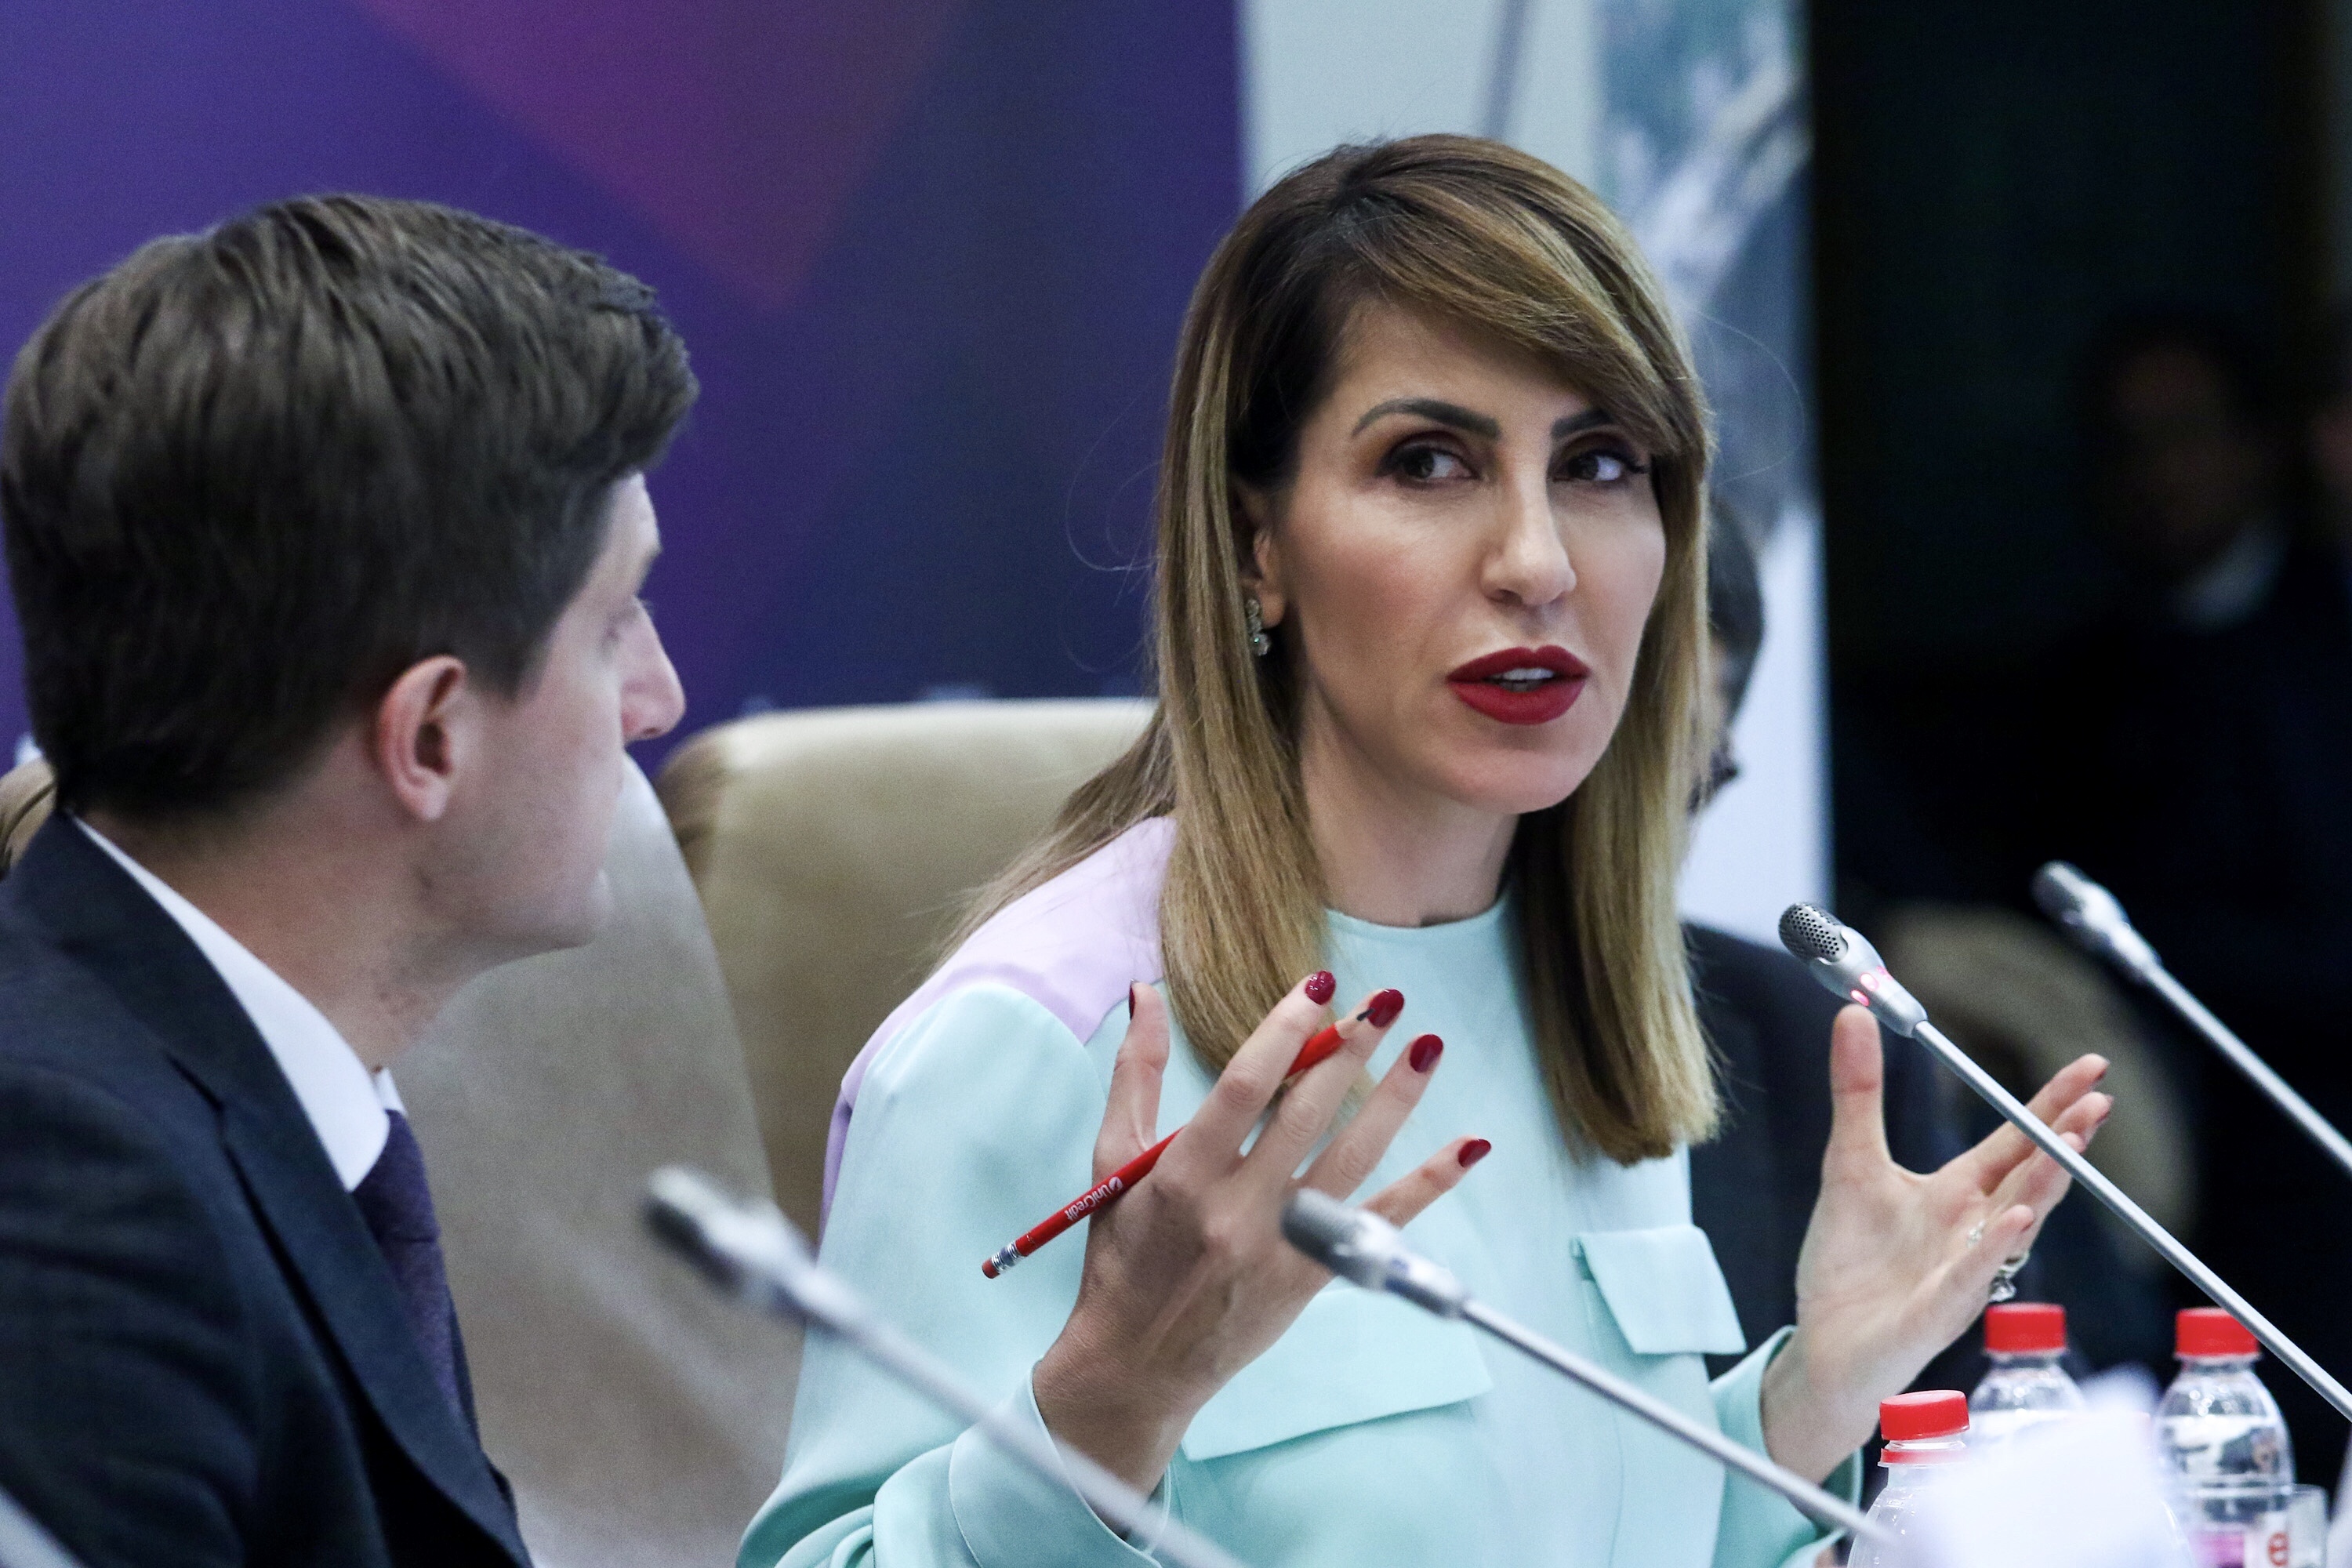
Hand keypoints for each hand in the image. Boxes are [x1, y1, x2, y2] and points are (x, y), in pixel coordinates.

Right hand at [1033, 975, 1483, 1491]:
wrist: (1138, 1362)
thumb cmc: (1122, 1255)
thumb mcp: (1111, 1162)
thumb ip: (1135, 1073)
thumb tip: (1149, 992)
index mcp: (1182, 1175)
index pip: (1244, 1087)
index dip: (1285, 1031)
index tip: (1318, 984)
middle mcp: (1236, 1210)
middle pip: (1306, 1116)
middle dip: (1349, 1050)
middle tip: (1386, 999)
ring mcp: (1281, 1248)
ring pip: (1352, 1160)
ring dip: (1395, 1099)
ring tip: (1428, 1045)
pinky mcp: (1313, 1278)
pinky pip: (1381, 1222)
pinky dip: (1429, 1184)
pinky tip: (1470, 1146)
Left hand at [1760, 1006, 2112, 1481]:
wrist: (1824, 1345)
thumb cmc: (1850, 1261)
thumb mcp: (1849, 1162)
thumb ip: (1858, 1092)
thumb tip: (1853, 1012)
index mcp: (1957, 1194)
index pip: (2015, 1142)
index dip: (2051, 1107)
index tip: (2092, 1068)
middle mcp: (1973, 1230)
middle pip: (2031, 1177)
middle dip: (2066, 1139)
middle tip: (2100, 1100)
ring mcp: (1963, 1272)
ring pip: (2016, 1224)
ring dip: (2044, 1186)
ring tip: (2072, 1147)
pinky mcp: (1937, 1312)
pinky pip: (1972, 1276)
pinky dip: (1993, 1246)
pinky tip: (2013, 1217)